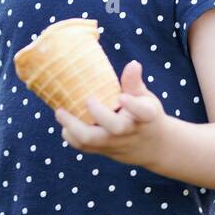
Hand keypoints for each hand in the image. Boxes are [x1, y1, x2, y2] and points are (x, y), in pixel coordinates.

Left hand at [54, 60, 169, 166]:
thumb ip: (134, 83)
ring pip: (92, 141)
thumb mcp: (146, 99)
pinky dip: (71, 137)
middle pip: (114, 128)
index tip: (122, 97)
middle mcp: (130, 132)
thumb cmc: (147, 116)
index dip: (132, 105)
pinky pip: (84, 147)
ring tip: (60, 112)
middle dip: (97, 114)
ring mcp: (116, 144)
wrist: (154, 147)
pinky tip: (65, 125)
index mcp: (146, 116)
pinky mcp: (105, 151)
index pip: (143, 112)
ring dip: (73, 127)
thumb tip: (132, 63)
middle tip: (86, 100)